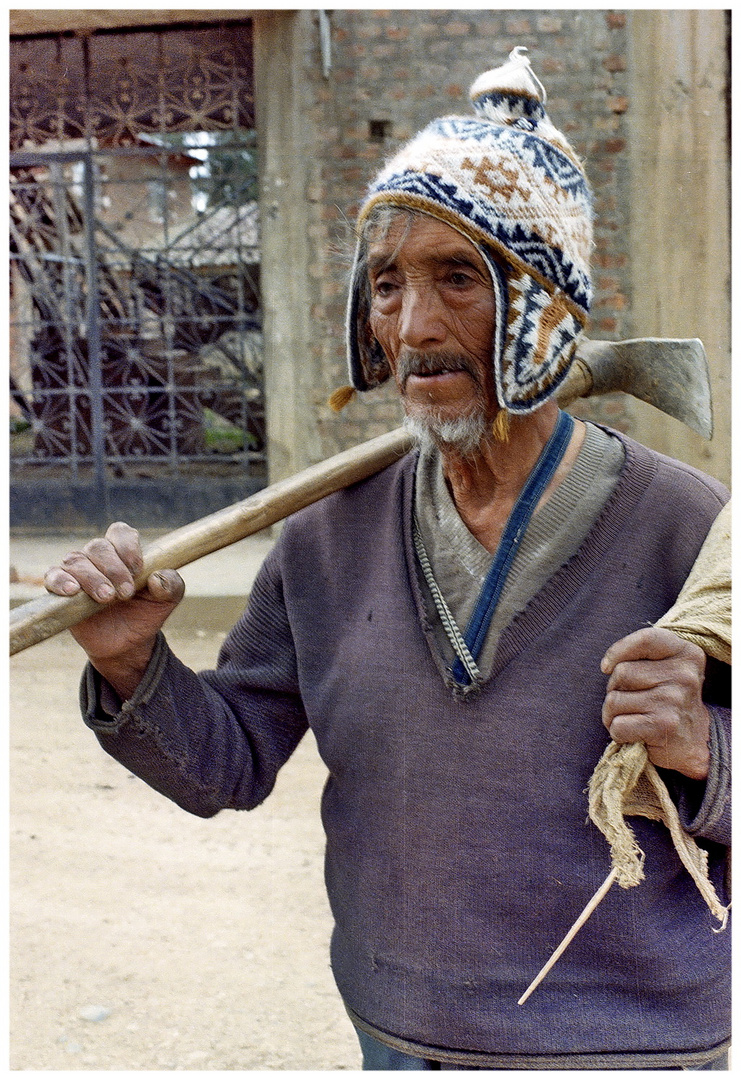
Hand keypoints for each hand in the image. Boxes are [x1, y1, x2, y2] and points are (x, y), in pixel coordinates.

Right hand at [44, 522, 183, 697]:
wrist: (126, 644)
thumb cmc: (145, 613)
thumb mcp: (167, 600)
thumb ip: (171, 585)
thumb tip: (158, 578)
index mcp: (124, 552)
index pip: (121, 533)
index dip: (128, 547)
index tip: (137, 569)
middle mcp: (98, 558)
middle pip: (99, 547)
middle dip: (114, 569)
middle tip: (126, 593)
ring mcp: (78, 572)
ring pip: (76, 561)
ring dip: (92, 578)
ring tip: (106, 597)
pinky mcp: (60, 590)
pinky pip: (53, 577)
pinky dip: (60, 581)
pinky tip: (72, 591)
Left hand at [600, 627, 710, 780]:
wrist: (693, 742)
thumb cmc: (667, 700)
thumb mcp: (666, 668)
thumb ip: (642, 655)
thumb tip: (607, 666)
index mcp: (687, 654)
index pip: (646, 639)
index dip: (619, 650)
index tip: (607, 667)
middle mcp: (685, 675)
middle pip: (621, 672)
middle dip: (615, 689)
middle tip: (634, 701)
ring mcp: (674, 701)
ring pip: (614, 700)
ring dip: (613, 713)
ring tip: (634, 718)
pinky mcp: (663, 726)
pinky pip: (617, 725)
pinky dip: (618, 732)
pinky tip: (635, 734)